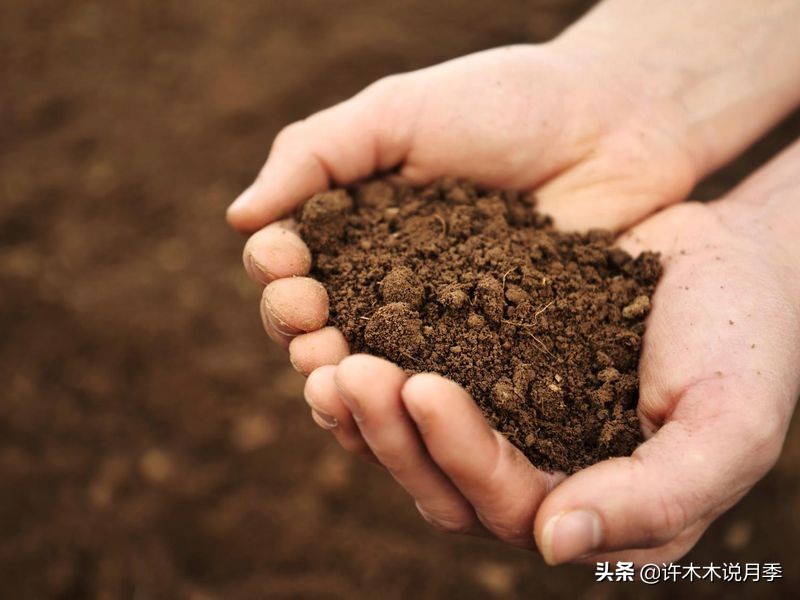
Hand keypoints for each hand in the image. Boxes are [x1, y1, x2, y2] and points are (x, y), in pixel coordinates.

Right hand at [233, 38, 703, 366]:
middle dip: (300, 330)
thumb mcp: (396, 112)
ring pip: (372, 369)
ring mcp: (439, 324)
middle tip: (310, 324)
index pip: (292, 266)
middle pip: (321, 327)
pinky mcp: (491, 355)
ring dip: (343, 379)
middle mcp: (387, 282)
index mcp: (355, 227)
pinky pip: (440, 389)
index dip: (277, 273)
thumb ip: (315, 155)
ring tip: (334, 377)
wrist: (613, 123)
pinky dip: (409, 405)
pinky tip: (398, 407)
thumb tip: (237, 219)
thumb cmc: (502, 103)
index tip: (284, 263)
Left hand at [301, 140, 799, 563]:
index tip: (424, 388)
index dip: (459, 453)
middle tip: (348, 370)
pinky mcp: (479, 358)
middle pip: (437, 479)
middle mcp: (531, 469)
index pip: (504, 502)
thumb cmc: (745, 341)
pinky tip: (339, 317)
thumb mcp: (729, 425)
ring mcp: (500, 414)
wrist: (730, 257)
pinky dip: (375, 348)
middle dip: (389, 430)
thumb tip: (556, 543)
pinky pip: (412, 367)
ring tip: (324, 351)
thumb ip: (659, 497)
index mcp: (585, 501)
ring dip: (362, 400)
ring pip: (409, 433)